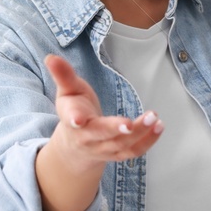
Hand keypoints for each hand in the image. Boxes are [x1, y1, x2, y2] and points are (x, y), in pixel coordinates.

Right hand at [44, 53, 163, 168]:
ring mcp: (103, 149)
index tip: (78, 119)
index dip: (75, 118)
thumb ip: (63, 75)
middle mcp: (87, 138)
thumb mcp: (67, 91)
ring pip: (121, 144)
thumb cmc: (74, 111)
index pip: (73, 119)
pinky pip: (134, 151)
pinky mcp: (118, 154)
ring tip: (153, 118)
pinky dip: (148, 141)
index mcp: (72, 120)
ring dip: (139, 133)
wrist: (76, 146)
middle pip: (101, 135)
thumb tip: (51, 57)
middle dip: (115, 129)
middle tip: (130, 123)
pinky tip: (159, 127)